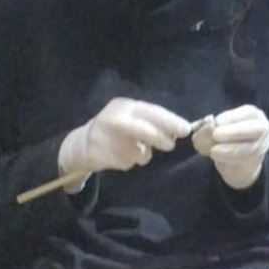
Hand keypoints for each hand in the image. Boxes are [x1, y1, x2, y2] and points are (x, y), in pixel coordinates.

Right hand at [57, 98, 190, 188]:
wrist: (82, 143)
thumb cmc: (117, 129)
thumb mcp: (132, 117)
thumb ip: (152, 121)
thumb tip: (180, 129)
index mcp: (125, 106)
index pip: (153, 112)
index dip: (171, 121)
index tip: (186, 130)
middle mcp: (114, 119)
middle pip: (145, 130)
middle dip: (161, 139)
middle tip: (170, 145)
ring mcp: (105, 137)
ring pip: (138, 151)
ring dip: (144, 155)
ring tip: (137, 150)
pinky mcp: (99, 155)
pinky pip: (126, 163)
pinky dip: (129, 162)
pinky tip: (120, 156)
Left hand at [204, 105, 268, 190]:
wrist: (240, 163)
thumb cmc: (228, 139)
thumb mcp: (223, 128)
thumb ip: (213, 126)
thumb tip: (196, 126)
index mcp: (254, 115)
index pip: (248, 112)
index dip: (232, 116)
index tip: (217, 121)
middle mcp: (263, 128)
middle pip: (255, 128)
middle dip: (234, 131)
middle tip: (215, 134)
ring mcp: (262, 145)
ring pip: (250, 147)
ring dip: (230, 148)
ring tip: (213, 150)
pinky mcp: (256, 160)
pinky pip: (244, 159)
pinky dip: (229, 158)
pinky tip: (216, 155)